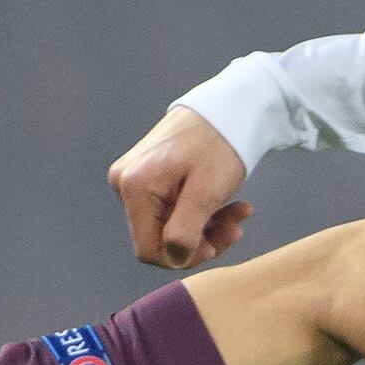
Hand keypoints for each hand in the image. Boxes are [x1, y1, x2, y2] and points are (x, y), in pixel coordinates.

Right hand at [109, 105, 253, 268]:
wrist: (226, 105)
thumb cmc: (218, 142)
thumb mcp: (206, 191)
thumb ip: (186, 231)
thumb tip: (174, 258)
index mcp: (135, 187)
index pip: (149, 249)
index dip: (182, 257)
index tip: (215, 245)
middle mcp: (125, 183)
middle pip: (159, 237)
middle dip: (200, 239)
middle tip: (236, 228)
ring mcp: (134, 178)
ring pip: (169, 224)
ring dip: (206, 226)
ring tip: (239, 213)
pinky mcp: (148, 175)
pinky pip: (171, 207)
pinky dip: (201, 211)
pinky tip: (230, 205)